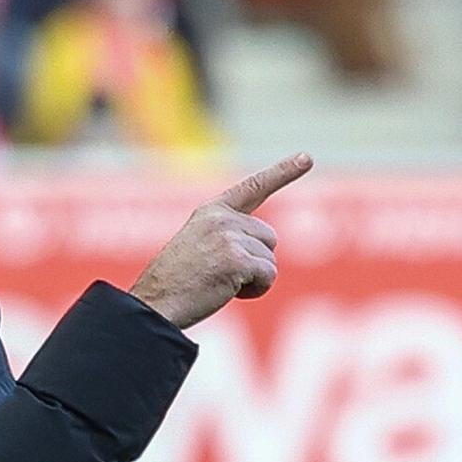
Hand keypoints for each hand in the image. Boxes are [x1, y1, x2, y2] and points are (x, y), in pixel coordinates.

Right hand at [128, 153, 310, 329]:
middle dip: (254, 261)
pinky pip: (268, 276)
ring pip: (270, 260)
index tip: (307, 157)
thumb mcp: (197, 248)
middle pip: (269, 238)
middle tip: (220, 275)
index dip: (283, 172)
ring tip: (218, 284)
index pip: (253, 187)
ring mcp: (231, 237)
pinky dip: (255, 290)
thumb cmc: (172, 285)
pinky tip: (227, 293)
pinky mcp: (238, 260)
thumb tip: (264, 256)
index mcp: (211, 212)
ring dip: (253, 279)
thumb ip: (228, 238)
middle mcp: (223, 218)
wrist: (155, 304)